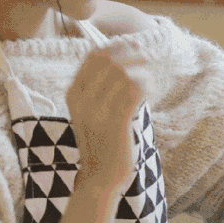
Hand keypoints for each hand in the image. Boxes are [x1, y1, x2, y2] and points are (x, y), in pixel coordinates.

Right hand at [67, 48, 146, 184]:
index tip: (133, 46)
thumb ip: (97, 87)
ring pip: (123, 73)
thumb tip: (122, 59)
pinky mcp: (115, 123)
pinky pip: (134, 91)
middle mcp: (82, 100)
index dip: (117, 46)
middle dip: (132, 53)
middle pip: (110, 61)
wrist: (99, 176)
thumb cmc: (100, 141)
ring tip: (149, 79)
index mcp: (73, 94)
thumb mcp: (89, 112)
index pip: (94, 57)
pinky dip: (145, 84)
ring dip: (141, 70)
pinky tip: (150, 89)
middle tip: (148, 56)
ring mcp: (97, 112)